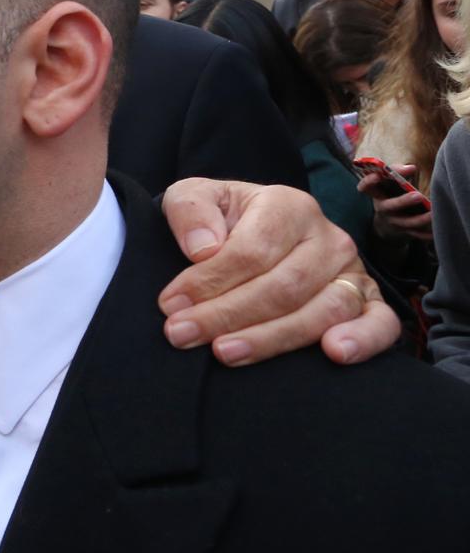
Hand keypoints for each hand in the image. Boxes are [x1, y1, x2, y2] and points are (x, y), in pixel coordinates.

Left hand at [158, 178, 398, 366]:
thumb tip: (203, 248)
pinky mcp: (368, 301)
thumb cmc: (219, 220)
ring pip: (323, 309)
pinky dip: (364, 339)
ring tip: (226, 354)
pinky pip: (381, 323)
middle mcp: (327, 237)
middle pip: (284, 285)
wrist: (246, 234)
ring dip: (274, 337)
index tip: (171, 305)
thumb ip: (190, 210)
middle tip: (182, 335)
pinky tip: (335, 354)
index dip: (209, 281)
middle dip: (227, 315)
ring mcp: (351, 271)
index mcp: (287, 205)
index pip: (252, 250)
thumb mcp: (192, 198)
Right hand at [357, 165, 432, 241]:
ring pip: (405, 222)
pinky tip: (434, 231)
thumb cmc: (391, 195)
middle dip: (403, 201)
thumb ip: (397, 171)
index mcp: (377, 194)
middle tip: (417, 195)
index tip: (377, 176)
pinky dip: (426, 234)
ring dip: (419, 219)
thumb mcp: (388, 183)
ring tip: (432, 213)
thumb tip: (411, 167)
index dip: (368, 182)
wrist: (387, 223)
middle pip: (389, 206)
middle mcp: (383, 208)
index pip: (366, 187)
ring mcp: (393, 221)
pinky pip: (416, 234)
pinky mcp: (404, 231)